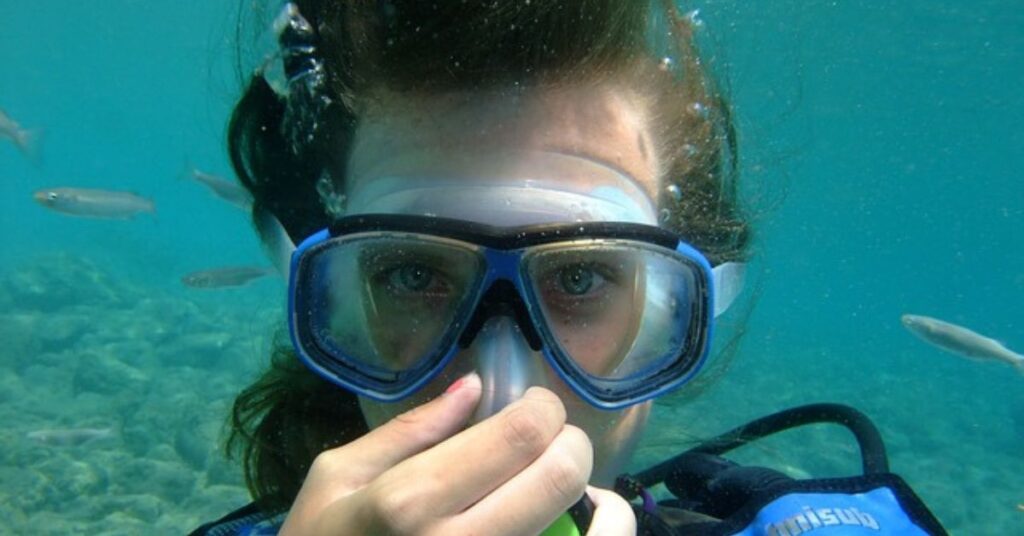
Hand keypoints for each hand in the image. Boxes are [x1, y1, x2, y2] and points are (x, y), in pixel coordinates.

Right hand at [278, 373, 635, 534]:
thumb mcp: (336, 479)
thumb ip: (409, 430)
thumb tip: (472, 388)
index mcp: (410, 500)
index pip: (522, 433)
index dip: (545, 409)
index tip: (535, 409)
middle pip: (562, 475)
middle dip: (572, 447)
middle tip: (555, 447)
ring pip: (589, 534)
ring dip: (593, 503)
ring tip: (571, 495)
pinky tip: (578, 530)